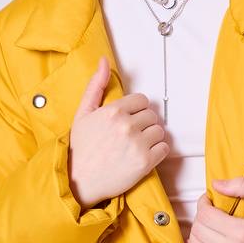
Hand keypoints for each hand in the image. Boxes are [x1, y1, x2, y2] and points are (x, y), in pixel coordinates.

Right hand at [68, 56, 170, 208]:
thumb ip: (96, 86)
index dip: (137, 110)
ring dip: (152, 137)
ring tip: (137, 145)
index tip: (129, 120)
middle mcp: (127, 125)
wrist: (78, 181)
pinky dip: (158, 152)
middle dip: (145, 123)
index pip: (142, 100)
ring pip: (160, 131)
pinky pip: (164, 149)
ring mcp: (137, 144)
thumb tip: (104, 61)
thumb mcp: (82, 113)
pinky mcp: (145, 162)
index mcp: (113, 111)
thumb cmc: (80, 148)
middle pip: (153, 115)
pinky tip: (143, 155)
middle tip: (132, 135)